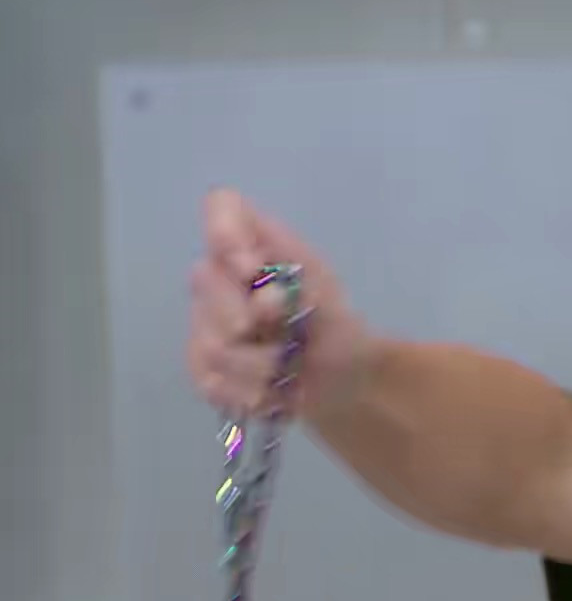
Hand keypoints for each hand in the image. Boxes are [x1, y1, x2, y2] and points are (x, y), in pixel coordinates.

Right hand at [187, 188, 366, 418]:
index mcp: (251, 245)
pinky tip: (272, 392)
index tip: (252, 269)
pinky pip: (210, 379)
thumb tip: (252, 268)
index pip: (221, 208)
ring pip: (211, 340)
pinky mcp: (202, 368)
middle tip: (283, 329)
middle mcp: (218, 277)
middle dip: (249, 312)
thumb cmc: (332, 324)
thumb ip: (292, 267)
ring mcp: (204, 322)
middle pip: (204, 279)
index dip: (226, 234)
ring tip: (288, 368)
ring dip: (260, 362)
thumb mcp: (325, 288)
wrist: (340, 381)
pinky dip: (249, 390)